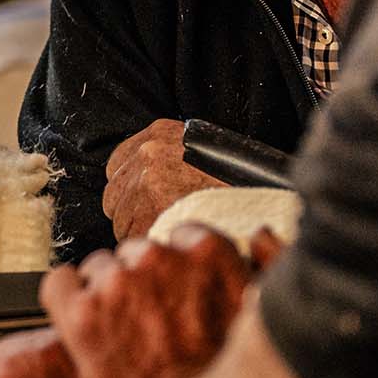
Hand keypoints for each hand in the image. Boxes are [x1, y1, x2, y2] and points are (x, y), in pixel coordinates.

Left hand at [44, 227, 283, 377]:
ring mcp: (119, 283)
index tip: (179, 305)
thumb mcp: (265, 321)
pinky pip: (58, 284)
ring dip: (106, 297)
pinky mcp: (81, 313)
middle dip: (142, 285)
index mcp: (209, 255)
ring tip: (123, 342)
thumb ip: (267, 269)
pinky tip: (81, 329)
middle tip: (153, 332)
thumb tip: (258, 235)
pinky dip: (66, 302)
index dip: (177, 274)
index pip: (180, 238)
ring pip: (98, 269)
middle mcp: (161, 258)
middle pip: (138, 254)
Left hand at [100, 118, 225, 243]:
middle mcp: (148, 153)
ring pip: (120, 219)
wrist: (263, 201)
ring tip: (171, 233)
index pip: (117, 163)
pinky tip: (171, 241)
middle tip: (158, 223)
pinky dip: (148, 244)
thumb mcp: (200, 153)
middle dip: (130, 212)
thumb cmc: (236, 183)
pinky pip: (132, 237)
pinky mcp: (150, 212)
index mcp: (158, 133)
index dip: (128, 188)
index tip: (142, 201)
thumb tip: (138, 180)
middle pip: (114, 194)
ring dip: (139, 230)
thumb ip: (166, 159)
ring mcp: (146, 182)